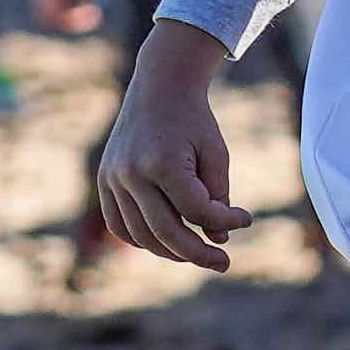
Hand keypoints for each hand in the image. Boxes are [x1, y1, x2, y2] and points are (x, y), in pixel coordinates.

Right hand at [91, 28, 244, 270]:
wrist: (159, 86)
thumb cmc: (194, 121)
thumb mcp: (216, 153)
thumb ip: (217, 197)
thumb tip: (217, 241)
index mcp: (162, 162)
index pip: (196, 210)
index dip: (224, 221)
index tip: (245, 219)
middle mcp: (131, 173)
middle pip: (166, 231)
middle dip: (198, 254)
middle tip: (224, 263)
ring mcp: (113, 178)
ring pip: (141, 235)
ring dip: (171, 251)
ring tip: (198, 252)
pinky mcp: (105, 181)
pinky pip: (120, 225)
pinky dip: (143, 239)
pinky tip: (167, 241)